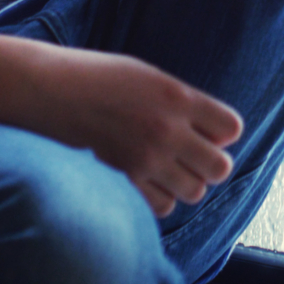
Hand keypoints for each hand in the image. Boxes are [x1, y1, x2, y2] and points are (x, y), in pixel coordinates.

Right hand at [10, 44, 243, 215]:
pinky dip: (161, 198)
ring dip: (186, 183)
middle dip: (210, 164)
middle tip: (191, 157)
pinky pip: (163, 206)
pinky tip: (149, 181)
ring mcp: (147, 158)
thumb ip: (184, 104)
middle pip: (220, 168)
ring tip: (167, 169)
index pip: (231, 128)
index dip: (222, 133)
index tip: (207, 131)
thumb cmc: (101, 79)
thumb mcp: (150, 78)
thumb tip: (217, 136)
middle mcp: (168, 130)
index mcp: (178, 97)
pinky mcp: (125, 179)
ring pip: (195, 192)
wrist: (52, 91)